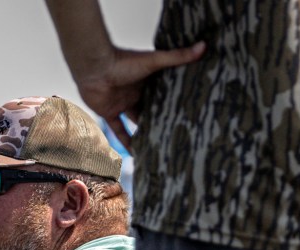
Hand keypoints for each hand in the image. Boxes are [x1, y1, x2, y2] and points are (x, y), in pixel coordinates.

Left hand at [72, 43, 205, 150]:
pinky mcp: (109, 112)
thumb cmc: (123, 61)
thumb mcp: (154, 61)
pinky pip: (118, 130)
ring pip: (136, 121)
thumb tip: (204, 46)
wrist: (94, 67)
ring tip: (159, 146)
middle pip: (151, 108)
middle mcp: (137, 92)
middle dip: (161, 119)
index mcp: (149, 80)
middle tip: (177, 133)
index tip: (189, 112)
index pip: (164, 92)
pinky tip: (135, 153)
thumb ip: (177, 57)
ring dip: (144, 132)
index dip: (175, 101)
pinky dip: (125, 141)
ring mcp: (123, 103)